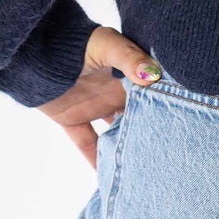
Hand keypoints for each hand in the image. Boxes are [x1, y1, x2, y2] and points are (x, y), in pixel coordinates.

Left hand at [37, 25, 162, 165]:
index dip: (165, 109)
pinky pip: (87, 143)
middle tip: (168, 155)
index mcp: (128, 75)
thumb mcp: (108, 45)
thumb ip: (131, 59)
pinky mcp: (73, 119)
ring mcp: (93, 107)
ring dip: (125, 147)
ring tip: (144, 169)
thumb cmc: (77, 41)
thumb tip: (153, 77)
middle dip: (149, 133)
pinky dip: (95, 160)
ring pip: (114, 133)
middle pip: (136, 117)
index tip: (182, 127)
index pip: (152, 96)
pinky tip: (106, 177)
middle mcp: (113, 93)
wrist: (36, 49)